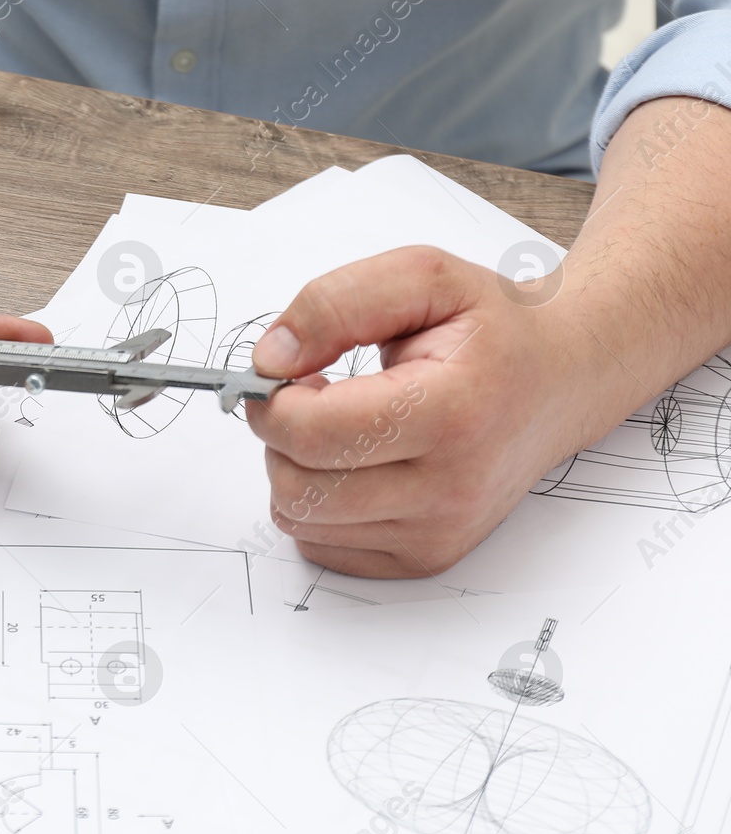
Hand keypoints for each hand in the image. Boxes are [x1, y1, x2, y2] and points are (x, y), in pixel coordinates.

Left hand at [244, 246, 616, 577]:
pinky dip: (317, 503)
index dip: (274, 402)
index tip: (284, 375)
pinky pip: (322, 544)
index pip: (315, 434)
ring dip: (295, 470)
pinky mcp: (426, 556)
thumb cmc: (496, 329)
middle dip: (280, 437)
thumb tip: (270, 360)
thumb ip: (335, 305)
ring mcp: (440, 531)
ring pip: (302, 520)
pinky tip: (352, 463)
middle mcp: (451, 487)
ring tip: (337, 427)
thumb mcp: (422, 278)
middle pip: (299, 488)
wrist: (563, 380)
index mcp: (453, 412)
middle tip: (311, 397)